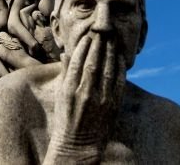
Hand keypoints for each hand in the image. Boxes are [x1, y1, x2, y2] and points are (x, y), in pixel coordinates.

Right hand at [45, 34, 125, 163]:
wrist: (77, 147)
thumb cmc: (65, 119)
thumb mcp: (60, 95)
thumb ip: (64, 73)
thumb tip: (65, 53)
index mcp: (69, 90)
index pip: (77, 62)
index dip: (84, 47)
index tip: (88, 36)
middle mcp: (84, 93)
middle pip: (93, 63)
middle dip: (98, 45)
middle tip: (102, 32)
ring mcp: (100, 100)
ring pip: (107, 70)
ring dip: (110, 53)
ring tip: (112, 39)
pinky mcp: (112, 107)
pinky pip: (118, 83)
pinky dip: (120, 69)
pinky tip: (120, 58)